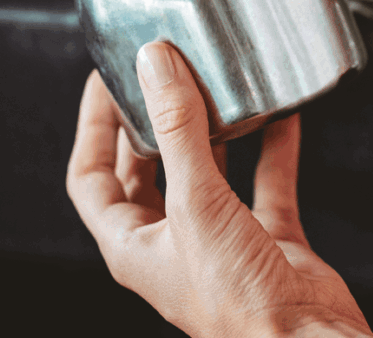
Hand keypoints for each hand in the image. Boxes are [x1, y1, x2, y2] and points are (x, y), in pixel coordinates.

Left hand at [67, 41, 372, 337]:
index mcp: (133, 243)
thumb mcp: (196, 202)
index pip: (91, 174)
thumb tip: (156, 68)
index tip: (106, 79)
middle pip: (148, 168)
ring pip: (207, 171)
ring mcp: (221, 240)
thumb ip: (178, 129)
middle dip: (152, 120)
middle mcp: (172, 242)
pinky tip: (280, 117)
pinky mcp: (267, 239)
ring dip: (211, 130)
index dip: (94, 124)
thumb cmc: (237, 304)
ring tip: (213, 87)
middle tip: (161, 75)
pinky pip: (265, 182)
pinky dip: (272, 147)